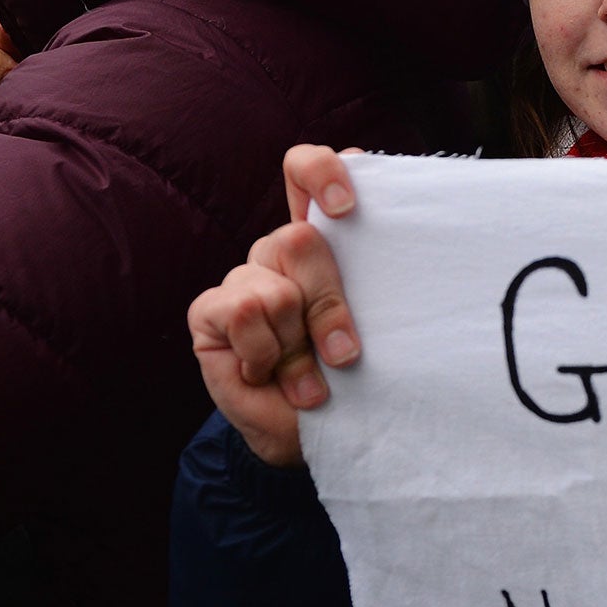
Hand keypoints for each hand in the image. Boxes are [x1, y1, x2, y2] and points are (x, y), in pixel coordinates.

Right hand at [185, 145, 364, 467]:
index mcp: (325, 239)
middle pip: (300, 238)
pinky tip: (268, 375)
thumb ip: (375, 280)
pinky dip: (265, 353)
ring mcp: (243, 279)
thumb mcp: (376, 329)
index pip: (306, 169)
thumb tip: (397, 249)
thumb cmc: (354, 380)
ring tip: (307, 377)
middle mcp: (279, 251)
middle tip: (344, 355)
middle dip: (329, 305)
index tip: (347, 207)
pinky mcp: (209, 310)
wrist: (311, 436)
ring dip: (297, 344)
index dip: (322, 170)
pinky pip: (240, 311)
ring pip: (274, 288)